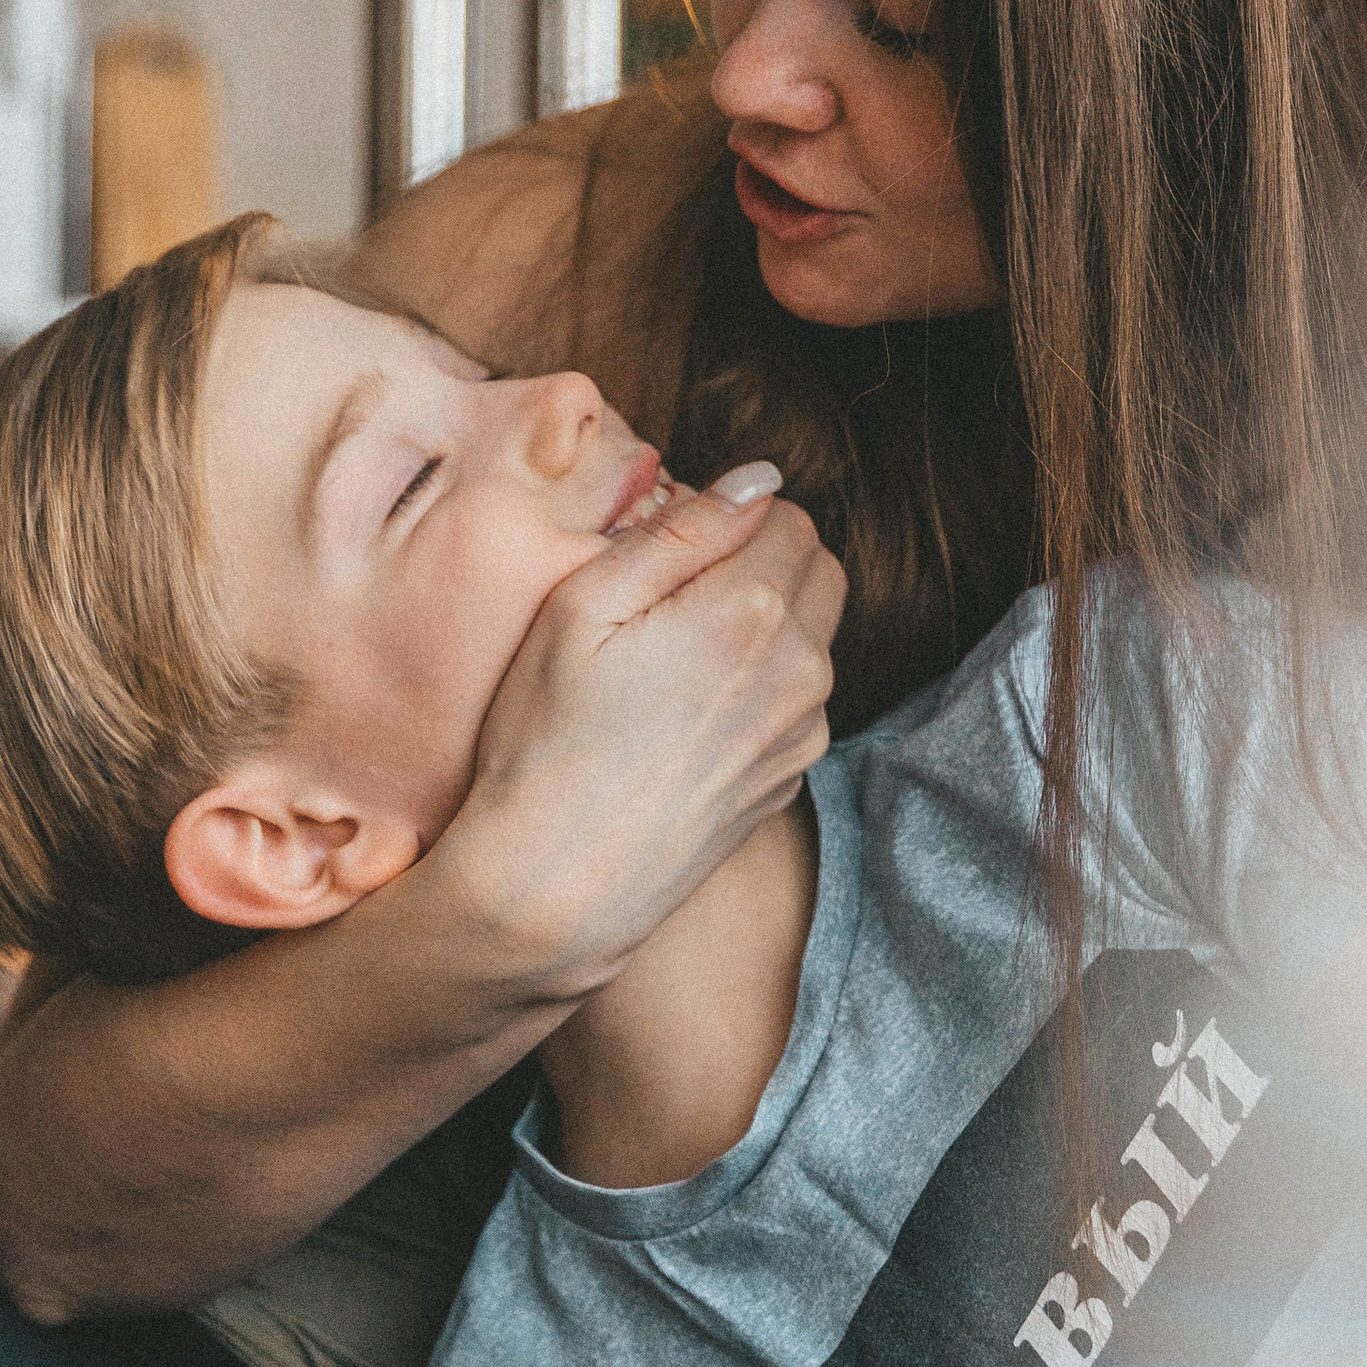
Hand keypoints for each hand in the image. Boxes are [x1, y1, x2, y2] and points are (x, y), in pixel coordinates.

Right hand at [428, 471, 844, 1004]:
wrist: (557, 886)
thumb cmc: (547, 740)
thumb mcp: (582, 607)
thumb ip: (681, 532)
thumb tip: (757, 480)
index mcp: (751, 613)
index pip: (790, 517)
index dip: (732, 521)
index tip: (675, 552)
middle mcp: (799, 670)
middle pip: (820, 570)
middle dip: (765, 561)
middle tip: (678, 596)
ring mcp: (801, 730)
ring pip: (814, 636)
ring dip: (767, 624)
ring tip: (675, 660)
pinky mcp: (790, 776)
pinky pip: (798, 698)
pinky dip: (762, 686)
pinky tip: (687, 713)